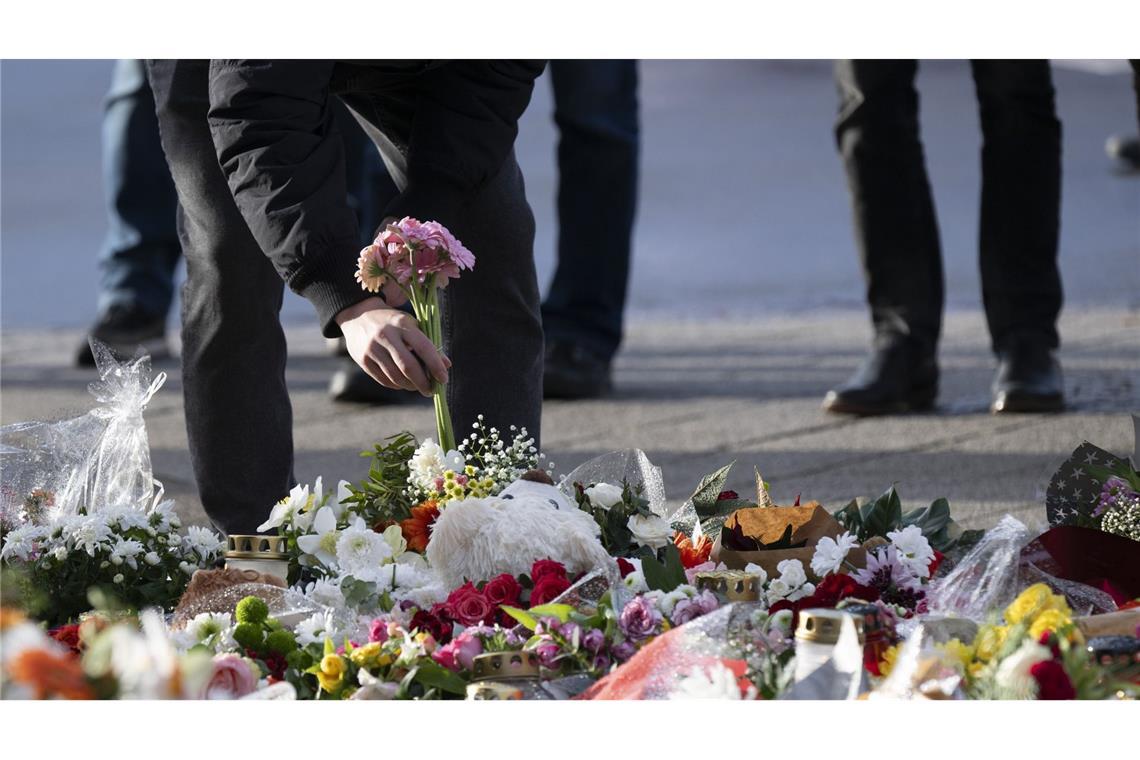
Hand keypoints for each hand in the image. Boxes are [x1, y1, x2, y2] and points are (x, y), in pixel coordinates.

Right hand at [335, 298, 449, 396]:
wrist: (357, 316)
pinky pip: (384, 380)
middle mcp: (386, 335)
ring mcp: (372, 348)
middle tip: (431, 391)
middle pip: (408, 366)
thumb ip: (428, 344)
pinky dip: (397, 385)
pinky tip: (403, 383)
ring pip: (395, 376)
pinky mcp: (363, 360)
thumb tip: (446, 365)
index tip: (444, 379)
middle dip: (423, 382)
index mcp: (402, 324)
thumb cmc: (392, 322)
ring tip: (418, 387)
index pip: (424, 348)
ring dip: (410, 386)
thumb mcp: (411, 325)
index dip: (435, 366)